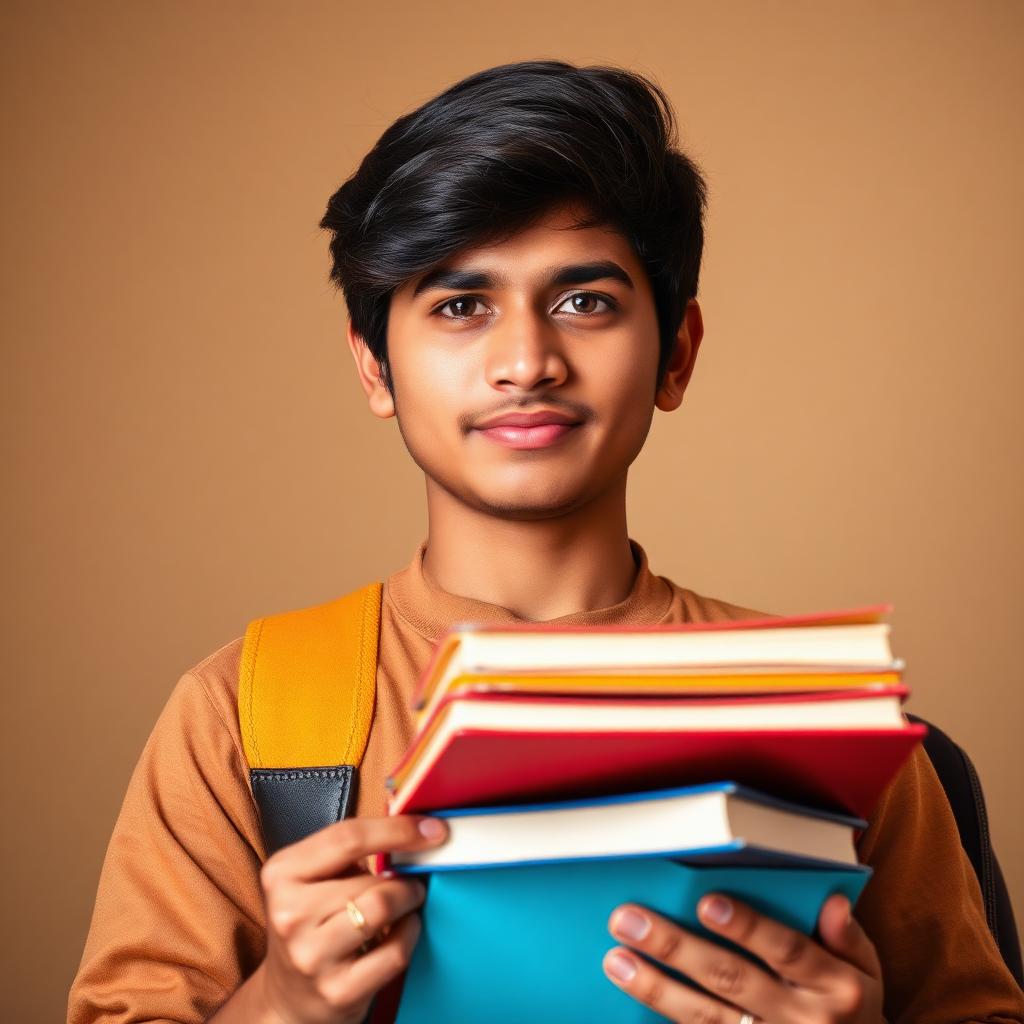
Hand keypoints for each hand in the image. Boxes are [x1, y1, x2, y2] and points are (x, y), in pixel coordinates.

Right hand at [255, 815, 447, 1023]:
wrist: (288, 997)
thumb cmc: (311, 923)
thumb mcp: (312, 878)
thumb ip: (351, 849)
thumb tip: (413, 825)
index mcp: (282, 873)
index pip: (348, 838)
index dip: (397, 829)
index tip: (433, 829)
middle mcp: (289, 915)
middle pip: (372, 880)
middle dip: (403, 878)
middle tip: (410, 881)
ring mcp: (311, 956)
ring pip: (383, 909)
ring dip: (409, 900)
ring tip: (408, 900)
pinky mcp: (337, 991)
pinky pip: (395, 951)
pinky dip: (410, 934)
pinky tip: (403, 929)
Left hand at [602, 892, 884, 1022]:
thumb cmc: (852, 1008)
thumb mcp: (868, 973)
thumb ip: (848, 937)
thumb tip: (830, 901)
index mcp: (834, 987)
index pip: (787, 950)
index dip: (747, 927)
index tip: (706, 901)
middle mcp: (801, 1020)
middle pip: (732, 979)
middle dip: (677, 948)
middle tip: (629, 919)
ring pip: (706, 1017)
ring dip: (657, 988)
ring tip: (616, 959)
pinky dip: (668, 1021)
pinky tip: (636, 999)